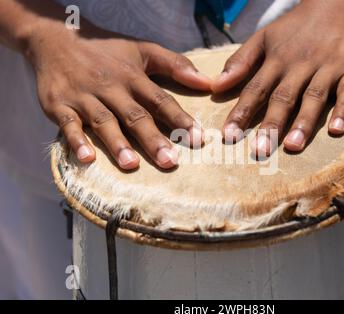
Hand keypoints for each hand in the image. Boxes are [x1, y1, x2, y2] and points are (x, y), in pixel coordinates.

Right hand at [26, 19, 210, 169]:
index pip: (160, 100)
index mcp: (133, 77)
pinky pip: (68, 125)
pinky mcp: (59, 105)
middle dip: (153, 139)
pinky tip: (87, 158)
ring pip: (104, 122)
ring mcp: (84, 97)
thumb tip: (207, 82)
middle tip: (170, 161)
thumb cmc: (107, 51)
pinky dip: (76, 141)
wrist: (57, 38)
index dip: (179, 119)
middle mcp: (111, 88)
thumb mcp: (142, 50)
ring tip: (132, 164)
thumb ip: (175, 65)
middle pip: (134, 116)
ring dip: (118, 144)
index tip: (197, 138)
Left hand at [213, 0, 343, 155]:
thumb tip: (216, 87)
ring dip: (303, 122)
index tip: (229, 135)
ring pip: (314, 97)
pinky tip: (336, 130)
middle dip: (271, 125)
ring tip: (292, 146)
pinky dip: (343, 110)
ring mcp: (328, 67)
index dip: (242, 112)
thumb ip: (241, 62)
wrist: (336, 3)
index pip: (255, 89)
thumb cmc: (295, 28)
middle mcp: (301, 65)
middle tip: (260, 150)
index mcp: (277, 59)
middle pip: (284, 97)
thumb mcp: (264, 37)